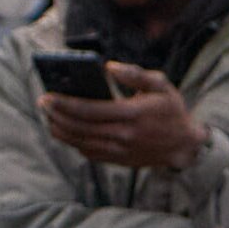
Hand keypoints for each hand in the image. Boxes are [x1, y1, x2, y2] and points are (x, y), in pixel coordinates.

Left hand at [41, 64, 204, 178]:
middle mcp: (124, 135)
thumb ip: (135, 74)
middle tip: (43, 104)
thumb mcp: (161, 85)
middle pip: (80, 127)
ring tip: (49, 118)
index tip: (48, 96)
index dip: (65, 104)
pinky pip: (90, 153)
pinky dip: (74, 143)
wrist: (185, 145)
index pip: (89, 110)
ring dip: (61, 130)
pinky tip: (66, 132)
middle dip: (57, 115)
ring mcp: (121, 151)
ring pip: (80, 143)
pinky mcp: (120, 160)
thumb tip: (108, 67)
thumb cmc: (171, 111)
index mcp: (132, 114)